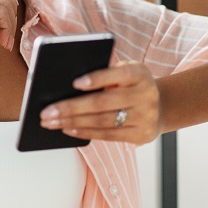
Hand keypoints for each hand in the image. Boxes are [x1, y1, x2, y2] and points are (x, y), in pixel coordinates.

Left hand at [39, 61, 161, 144]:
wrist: (161, 106)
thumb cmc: (131, 85)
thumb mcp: (125, 72)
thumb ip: (105, 74)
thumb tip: (67, 87)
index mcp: (139, 73)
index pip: (117, 74)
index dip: (96, 79)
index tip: (74, 83)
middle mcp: (145, 94)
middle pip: (103, 102)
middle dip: (71, 108)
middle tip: (47, 111)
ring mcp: (145, 117)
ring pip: (102, 121)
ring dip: (72, 122)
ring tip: (51, 122)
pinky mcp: (140, 135)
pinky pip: (108, 135)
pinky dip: (85, 132)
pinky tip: (67, 128)